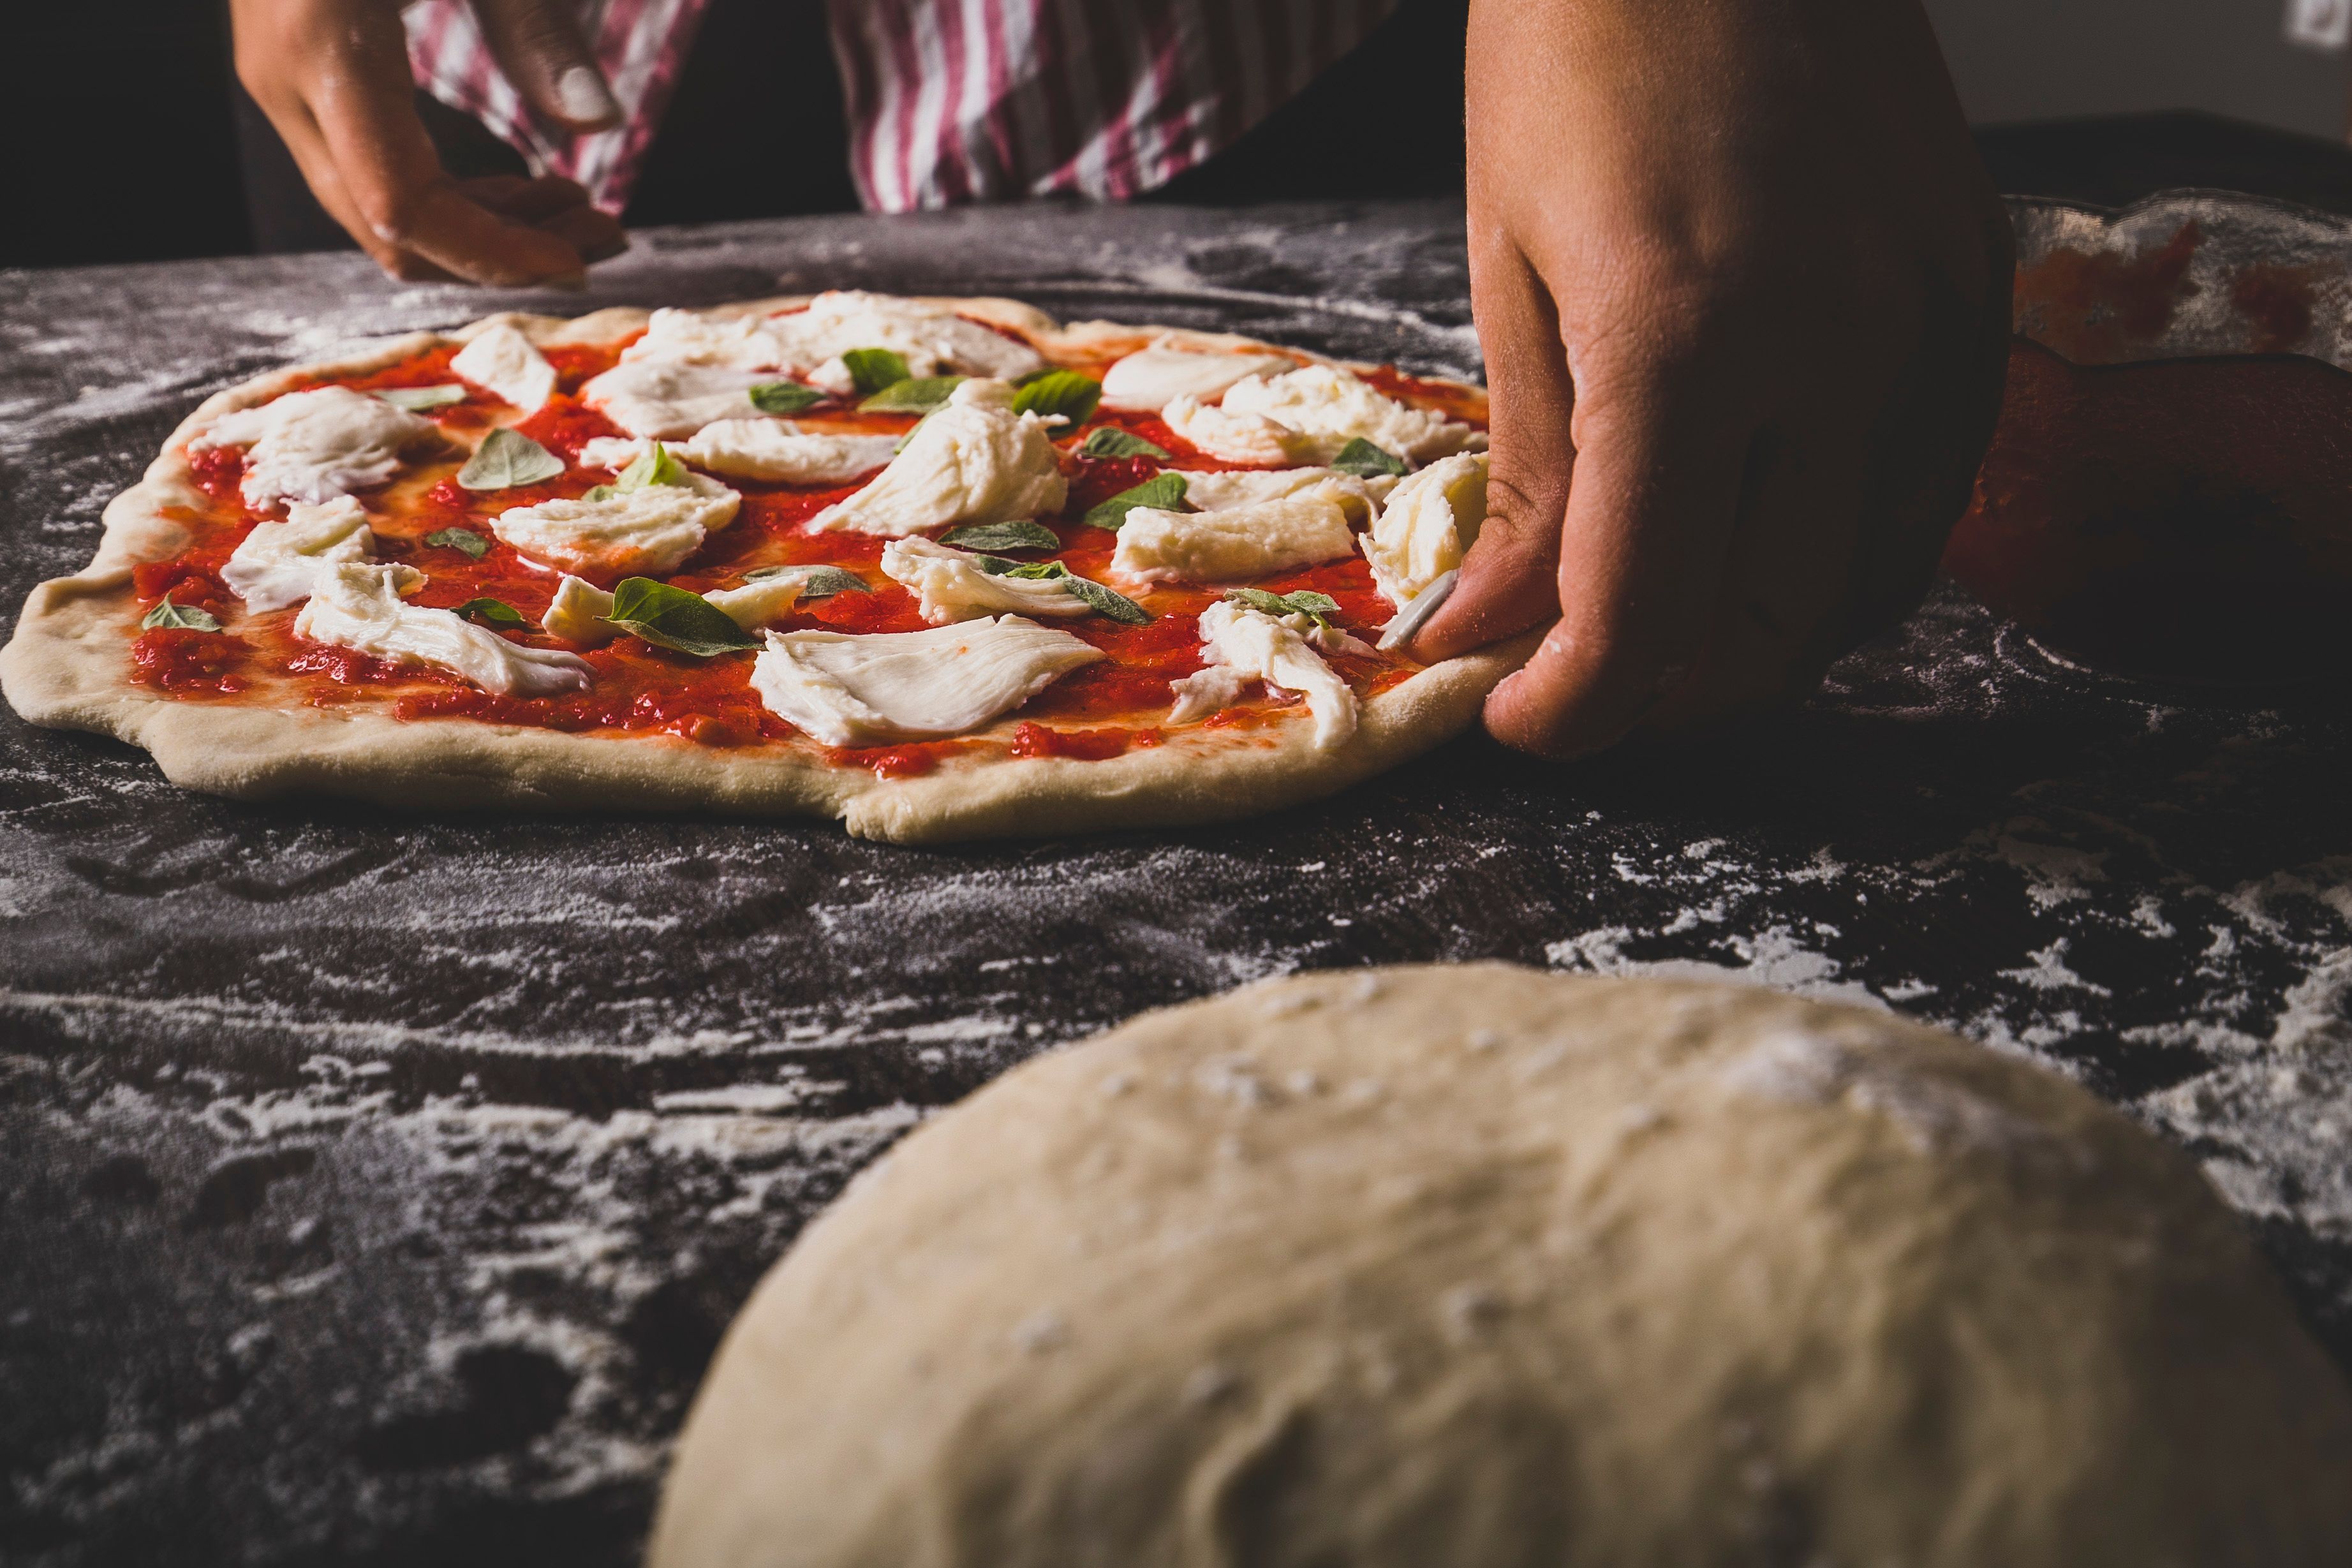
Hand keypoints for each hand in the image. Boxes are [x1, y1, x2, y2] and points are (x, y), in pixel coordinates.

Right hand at [231, 0, 630, 284]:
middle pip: (390, 230)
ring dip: (484, 227)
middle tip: (607, 230)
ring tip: (580, 207)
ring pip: (377, 211)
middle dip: (505, 250)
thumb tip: (600, 123)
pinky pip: (371, 167)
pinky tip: (527, 179)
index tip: (588, 257)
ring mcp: (278, 79)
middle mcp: (283, 80)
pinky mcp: (295, 69)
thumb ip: (535, 25)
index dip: (499, 254)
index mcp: (322, 46)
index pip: (408, 210)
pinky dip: (451, 191)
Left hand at [1424, 0, 2011, 754]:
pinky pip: (1924, 493)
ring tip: (1658, 618)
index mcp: (1687, 338)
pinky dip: (1838, 556)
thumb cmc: (1578, 48)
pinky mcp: (1977, 289)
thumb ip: (1527, 478)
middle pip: (1765, 626)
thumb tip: (1495, 634)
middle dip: (1659, 692)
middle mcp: (1837, 344)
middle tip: (1575, 681)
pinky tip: (1758, 538)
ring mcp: (1929, 319)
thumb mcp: (1510, 269)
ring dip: (1752, 639)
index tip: (1517, 722)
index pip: (1643, 612)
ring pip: (1862, 582)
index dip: (1572, 707)